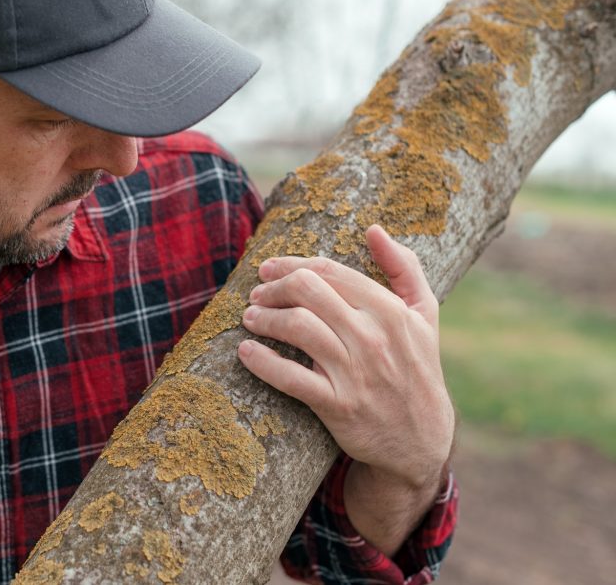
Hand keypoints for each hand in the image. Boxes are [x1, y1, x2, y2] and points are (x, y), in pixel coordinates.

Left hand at [237, 225, 453, 492]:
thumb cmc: (417, 367)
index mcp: (390, 311)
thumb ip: (404, 268)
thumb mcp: (424, 315)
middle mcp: (373, 337)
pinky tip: (245, 352)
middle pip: (307, 291)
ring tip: (249, 318)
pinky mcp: (337, 405)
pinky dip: (261, 362)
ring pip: (296, 327)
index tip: (268, 269)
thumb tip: (374, 230)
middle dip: (272, 288)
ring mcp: (355, 372)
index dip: (291, 265)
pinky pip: (290, 377)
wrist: (421, 440)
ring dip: (263, 318)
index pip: (328, 271)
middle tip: (256, 294)